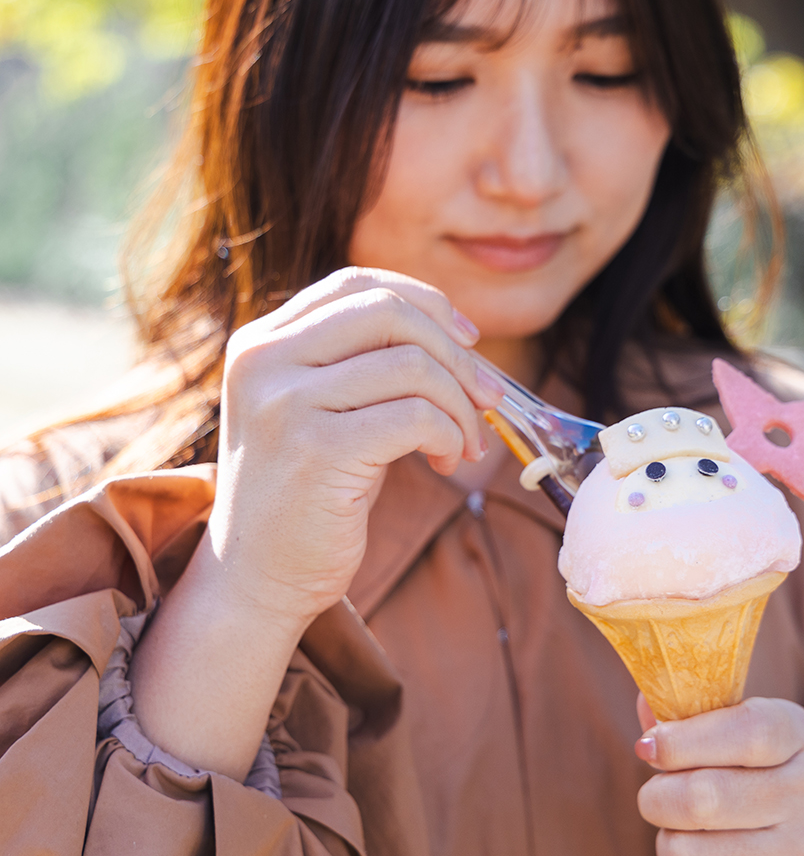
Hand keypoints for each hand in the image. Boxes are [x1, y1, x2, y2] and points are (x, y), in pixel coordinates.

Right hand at [203, 266, 502, 624]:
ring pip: (413, 365)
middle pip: (391, 313)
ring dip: (460, 406)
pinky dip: (448, 434)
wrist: (257, 578)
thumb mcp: (323, 409)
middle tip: (486, 398)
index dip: (426, 302)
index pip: (358, 285)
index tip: (467, 340)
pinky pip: (416, 417)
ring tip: (463, 444)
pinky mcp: (317, 449)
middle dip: (456, 355)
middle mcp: (264, 360)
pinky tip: (444, 461)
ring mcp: (286, 402)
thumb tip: (460, 337)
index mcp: (262, 341)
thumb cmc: (308, 493)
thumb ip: (364, 362)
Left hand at [634, 695, 803, 854]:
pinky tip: (705, 847)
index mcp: (796, 732)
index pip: (745, 731)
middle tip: (655, 795)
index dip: (684, 740)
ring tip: (685, 827)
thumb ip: (694, 716)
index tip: (647, 746)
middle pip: (705, 796)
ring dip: (670, 837)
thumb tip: (647, 703)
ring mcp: (803, 844)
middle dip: (658, 796)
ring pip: (690, 848)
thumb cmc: (765, 772)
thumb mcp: (746, 730)